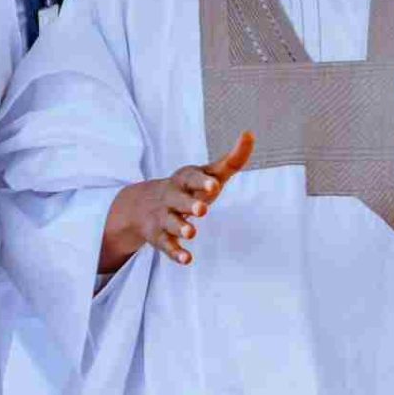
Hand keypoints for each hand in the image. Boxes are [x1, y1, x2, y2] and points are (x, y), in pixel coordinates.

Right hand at [100, 131, 253, 272]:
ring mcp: (163, 217)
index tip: (214, 187)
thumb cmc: (188, 188)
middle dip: (189, 205)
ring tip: (191, 233)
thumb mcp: (207, 173)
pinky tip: (187, 259)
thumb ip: (231, 159)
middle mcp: (171, 197)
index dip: (202, 182)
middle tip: (203, 210)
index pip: (191, 178)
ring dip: (179, 227)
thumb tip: (249, 134)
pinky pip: (165, 246)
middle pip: (178, 200)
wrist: (144, 205)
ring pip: (169, 222)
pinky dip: (175, 253)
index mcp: (183, 179)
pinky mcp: (159, 236)